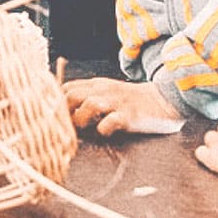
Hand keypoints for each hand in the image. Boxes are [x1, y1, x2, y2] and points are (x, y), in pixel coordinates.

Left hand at [63, 78, 182, 135]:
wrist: (163, 99)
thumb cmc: (130, 100)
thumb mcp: (106, 91)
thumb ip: (86, 97)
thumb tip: (61, 112)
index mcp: (96, 85)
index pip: (65, 88)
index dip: (55, 103)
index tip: (53, 117)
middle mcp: (104, 90)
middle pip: (72, 94)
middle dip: (64, 112)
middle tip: (65, 127)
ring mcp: (117, 102)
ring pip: (90, 104)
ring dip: (81, 119)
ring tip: (84, 128)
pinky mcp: (130, 115)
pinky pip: (112, 121)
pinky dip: (104, 128)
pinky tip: (105, 132)